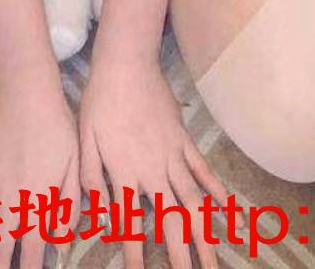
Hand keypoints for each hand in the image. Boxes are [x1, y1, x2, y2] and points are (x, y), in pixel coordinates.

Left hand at [79, 56, 227, 268]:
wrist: (126, 66)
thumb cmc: (100, 103)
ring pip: (194, 202)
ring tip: (214, 260)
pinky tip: (229, 211)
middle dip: (183, 255)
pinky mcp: (184, 141)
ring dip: (205, 234)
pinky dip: (217, 192)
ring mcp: (174, 156)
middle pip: (173, 221)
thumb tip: (102, 216)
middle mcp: (154, 171)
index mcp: (126, 174)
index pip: (132, 225)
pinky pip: (203, 171)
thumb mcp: (85, 141)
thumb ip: (93, 180)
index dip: (136, 255)